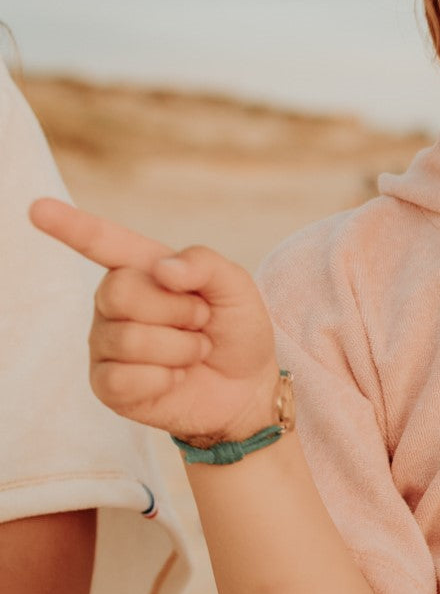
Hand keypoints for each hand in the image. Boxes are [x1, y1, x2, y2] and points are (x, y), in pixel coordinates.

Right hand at [28, 198, 278, 443]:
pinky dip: (167, 378)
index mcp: (143, 268)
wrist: (246, 384)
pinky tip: (176, 377)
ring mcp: (106, 343)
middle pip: (121, 291)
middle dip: (178, 309)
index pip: (101, 242)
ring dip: (182, 348)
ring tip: (194, 350)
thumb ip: (205, 264)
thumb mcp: (236, 287)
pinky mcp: (107, 384)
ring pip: (130, 338)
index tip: (39, 208)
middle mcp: (114, 302)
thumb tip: (162, 269)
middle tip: (201, 321)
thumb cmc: (234, 328)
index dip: (70, 225)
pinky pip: (126, 378)